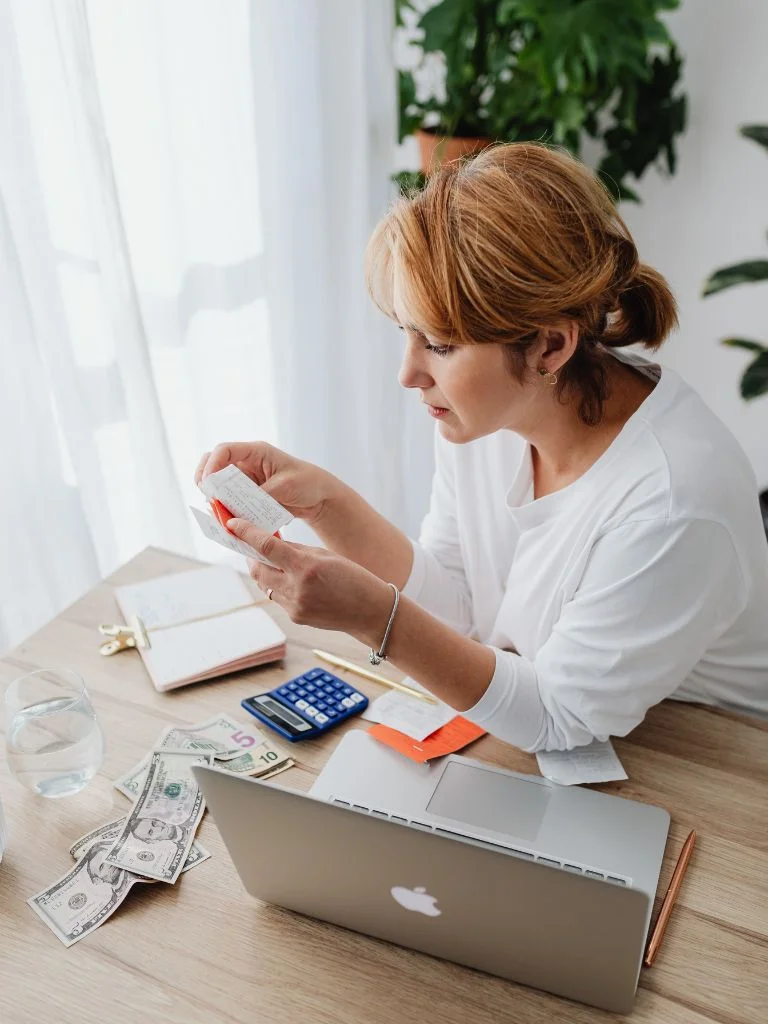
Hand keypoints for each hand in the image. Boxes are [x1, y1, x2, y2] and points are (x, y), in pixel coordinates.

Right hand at [194, 441, 338, 526]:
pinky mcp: (247, 495)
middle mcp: (246, 463)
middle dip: (205, 480)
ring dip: (215, 498)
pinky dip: (225, 508)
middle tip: (208, 498)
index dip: (211, 464)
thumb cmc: (307, 483)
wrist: (318, 497)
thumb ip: (261, 494)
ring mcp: (245, 479)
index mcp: (256, 452)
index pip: (224, 450)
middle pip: (213, 464)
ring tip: (217, 512)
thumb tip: (237, 507)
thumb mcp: (285, 487)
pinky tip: (227, 519)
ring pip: (219, 484)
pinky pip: (229, 499)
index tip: (207, 484)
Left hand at [226, 519, 394, 642]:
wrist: (370, 611)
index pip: (267, 547)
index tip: (232, 525)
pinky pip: (277, 597)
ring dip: (264, 570)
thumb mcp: (325, 556)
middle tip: (249, 543)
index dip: (246, 534)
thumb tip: (271, 545)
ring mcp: (295, 607)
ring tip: (271, 560)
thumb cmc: (353, 578)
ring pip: (265, 585)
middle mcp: (297, 589)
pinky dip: (278, 584)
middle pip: (258, 569)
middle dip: (250, 555)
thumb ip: (296, 551)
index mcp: (306, 568)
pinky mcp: (295, 617)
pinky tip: (288, 578)